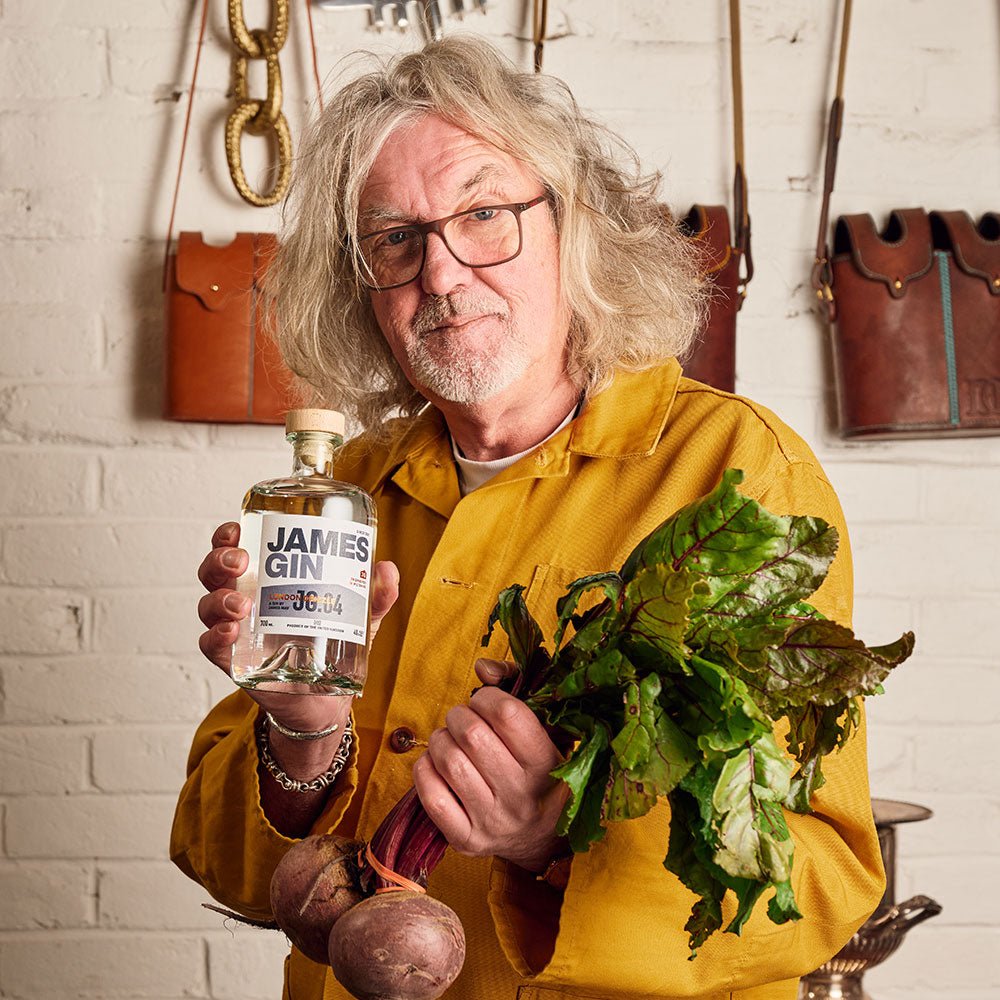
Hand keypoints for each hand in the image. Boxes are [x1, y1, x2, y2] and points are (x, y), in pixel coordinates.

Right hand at [196, 521, 398, 735]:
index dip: (227, 536)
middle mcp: (244, 600)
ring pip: (209, 606)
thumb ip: (376, 595)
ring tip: (241, 604)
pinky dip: (215, 636)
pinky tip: (231, 632)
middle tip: (240, 561)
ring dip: (219, 599)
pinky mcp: (235, 663)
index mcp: (268, 579)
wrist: (328, 698)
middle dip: (220, 559)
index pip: (236, 548)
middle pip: (215, 572)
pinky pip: (211, 646)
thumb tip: (387, 570)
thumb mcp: (359, 616)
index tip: (236, 529)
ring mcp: (237, 631)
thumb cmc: (335, 645)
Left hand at [412, 659, 568, 873]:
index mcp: (547, 765)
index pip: (508, 715)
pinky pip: (431, 796)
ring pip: (448, 761)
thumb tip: (482, 666)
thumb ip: (516, 688)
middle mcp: (522, 796)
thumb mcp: (545, 731)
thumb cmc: (540, 773)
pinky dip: (424, 770)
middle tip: (463, 719)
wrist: (542, 839)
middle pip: (472, 735)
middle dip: (459, 715)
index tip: (486, 701)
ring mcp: (493, 821)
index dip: (488, 697)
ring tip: (448, 740)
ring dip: (440, 739)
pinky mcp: (466, 840)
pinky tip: (435, 764)